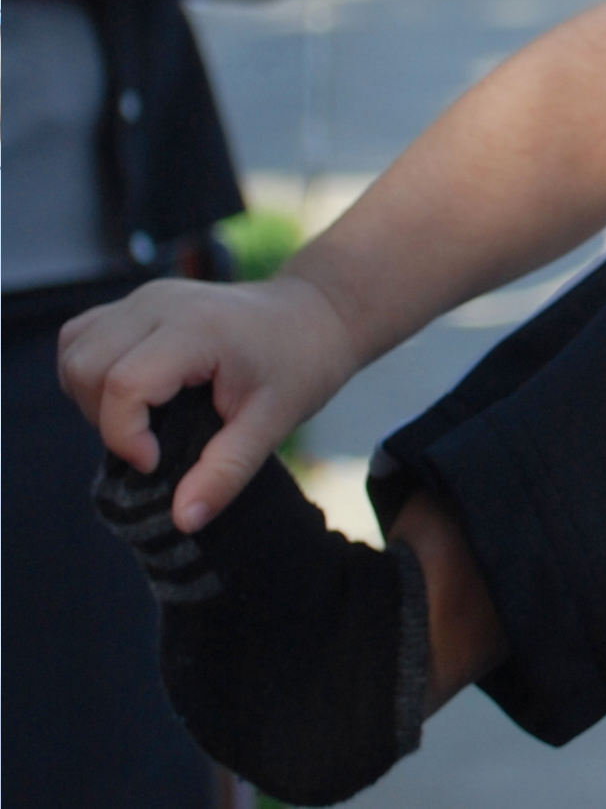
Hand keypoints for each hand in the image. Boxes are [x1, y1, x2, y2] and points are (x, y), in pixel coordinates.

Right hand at [57, 275, 361, 527]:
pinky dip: (91, 373)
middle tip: (154, 439)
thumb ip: (227, 471)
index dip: (127, 435)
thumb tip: (184, 520)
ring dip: (91, 396)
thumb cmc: (302, 363)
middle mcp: (160, 303)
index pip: (123, 384)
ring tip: (144, 418)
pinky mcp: (138, 302)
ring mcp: (146, 297)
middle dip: (106, 418)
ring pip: (75, 349)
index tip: (158, 460)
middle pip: (85, 366)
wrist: (318, 312)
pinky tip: (132, 396)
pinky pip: (83, 337)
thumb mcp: (274, 422)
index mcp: (197, 329)